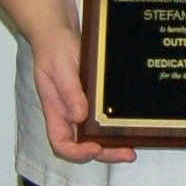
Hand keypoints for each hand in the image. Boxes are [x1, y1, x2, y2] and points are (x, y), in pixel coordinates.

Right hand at [32, 28, 132, 163]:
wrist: (58, 31)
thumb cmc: (54, 47)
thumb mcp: (61, 67)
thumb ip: (70, 92)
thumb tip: (79, 116)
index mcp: (54, 110)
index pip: (60, 143)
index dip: (77, 152)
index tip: (95, 148)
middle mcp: (67, 114)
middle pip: (82, 146)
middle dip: (104, 154)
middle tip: (127, 154)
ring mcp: (79, 108)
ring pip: (93, 137)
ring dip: (111, 145)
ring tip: (131, 148)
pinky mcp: (90, 100)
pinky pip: (101, 121)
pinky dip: (113, 129)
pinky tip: (128, 129)